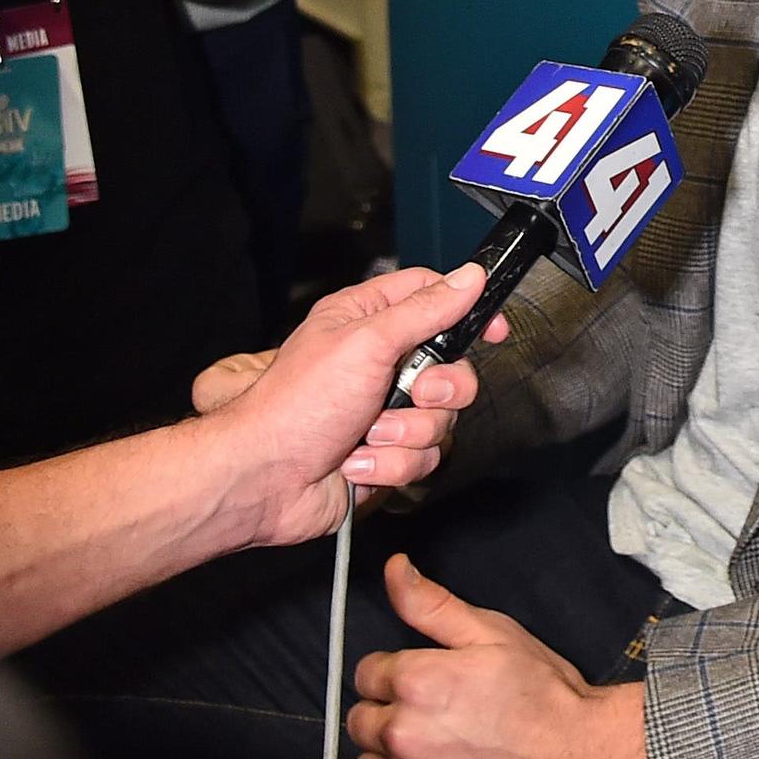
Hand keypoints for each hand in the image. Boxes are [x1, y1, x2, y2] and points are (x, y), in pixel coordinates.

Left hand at [191, 262, 497, 547]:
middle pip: (453, 368)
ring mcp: (385, 412)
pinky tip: (356, 461)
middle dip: (438, 390)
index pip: (435, 298)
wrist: (266, 480)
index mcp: (369, 321)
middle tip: (409, 392)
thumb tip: (468, 277)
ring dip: (406, 434)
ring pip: (442, 421)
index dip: (467, 310)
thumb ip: (424, 310)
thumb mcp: (366, 342)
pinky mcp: (386, 454)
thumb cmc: (297, 405)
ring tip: (366, 433)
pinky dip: (389, 464)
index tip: (491, 329)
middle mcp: (380, 363)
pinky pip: (422, 459)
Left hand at [348, 556, 649, 758]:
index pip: (367, 675)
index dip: (397, 677)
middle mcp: (402, 737)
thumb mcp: (494, 635)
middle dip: (390, 718)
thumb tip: (393, 568)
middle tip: (439, 724)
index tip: (429, 688)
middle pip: (360, 724)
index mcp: (415, 682)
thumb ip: (432, 605)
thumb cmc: (546, 697)